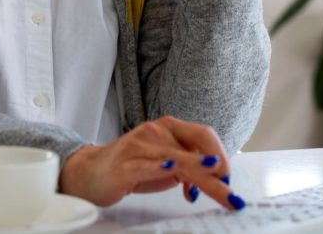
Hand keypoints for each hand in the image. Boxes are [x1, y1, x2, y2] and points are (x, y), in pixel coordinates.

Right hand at [57, 116, 244, 209]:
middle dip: (218, 173)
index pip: (203, 135)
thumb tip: (216, 177)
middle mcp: (155, 131)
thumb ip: (189, 166)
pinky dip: (161, 167)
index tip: (229, 178)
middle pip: (194, 149)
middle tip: (232, 194)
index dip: (221, 155)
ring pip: (176, 160)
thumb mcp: (165, 164)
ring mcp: (138, 146)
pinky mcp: (124, 165)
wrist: (90, 171)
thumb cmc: (132, 167)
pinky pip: (146, 165)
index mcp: (168, 127)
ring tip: (219, 190)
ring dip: (201, 177)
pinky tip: (172, 168)